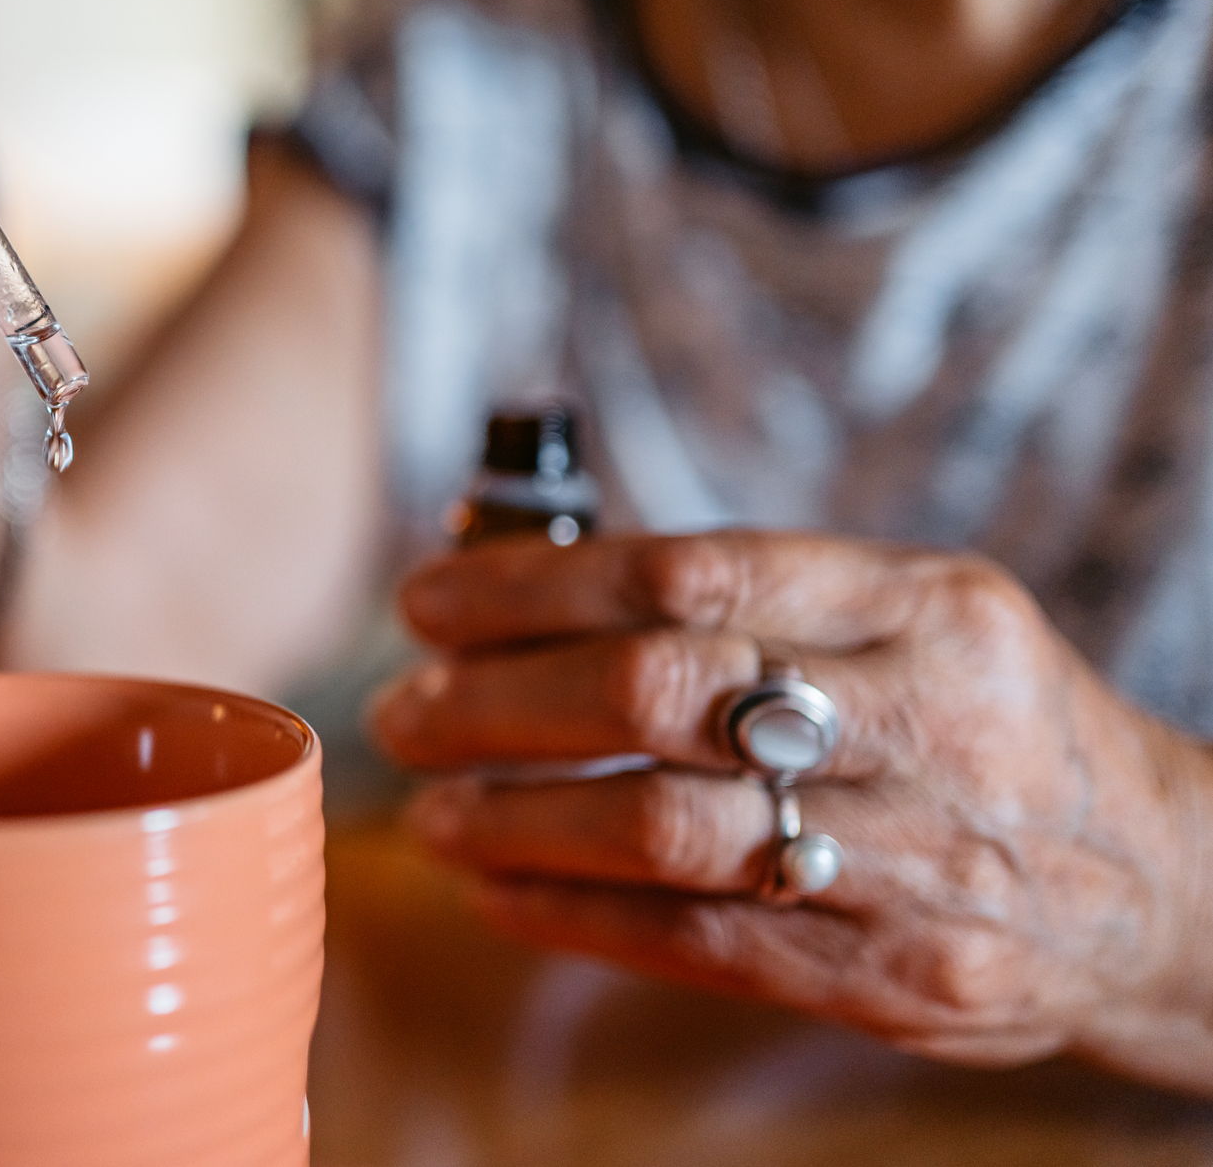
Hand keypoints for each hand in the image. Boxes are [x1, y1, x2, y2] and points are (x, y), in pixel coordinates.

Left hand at [367, 531, 1212, 1092]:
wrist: (1154, 887)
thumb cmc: (986, 723)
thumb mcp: (913, 614)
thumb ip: (750, 596)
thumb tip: (520, 569)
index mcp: (922, 604)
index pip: (685, 573)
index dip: (529, 586)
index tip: (427, 601)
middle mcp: (922, 720)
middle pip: (656, 693)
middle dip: (499, 701)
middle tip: (406, 711)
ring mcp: (912, 857)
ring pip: (664, 829)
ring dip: (515, 818)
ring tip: (432, 811)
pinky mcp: (891, 974)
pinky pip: (695, 940)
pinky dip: (573, 912)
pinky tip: (497, 891)